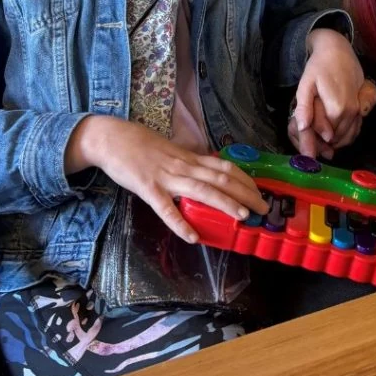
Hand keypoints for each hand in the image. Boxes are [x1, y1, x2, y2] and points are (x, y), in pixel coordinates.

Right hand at [65, 116, 267, 242]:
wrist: (112, 138)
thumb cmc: (140, 145)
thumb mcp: (170, 152)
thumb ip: (187, 164)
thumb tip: (205, 174)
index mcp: (189, 158)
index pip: (224, 166)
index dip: (244, 179)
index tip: (260, 191)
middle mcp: (184, 166)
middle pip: (221, 178)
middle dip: (245, 193)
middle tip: (263, 208)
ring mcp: (167, 177)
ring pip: (202, 190)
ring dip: (225, 203)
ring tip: (242, 217)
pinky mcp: (148, 188)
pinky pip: (166, 208)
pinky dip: (180, 223)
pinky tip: (193, 237)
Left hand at [288, 29, 375, 158]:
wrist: (338, 49)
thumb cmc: (319, 66)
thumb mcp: (306, 85)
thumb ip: (304, 108)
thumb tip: (302, 128)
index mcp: (337, 108)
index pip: (327, 136)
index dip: (315, 140)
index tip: (307, 137)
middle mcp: (352, 111)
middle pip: (338, 137)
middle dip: (325, 141)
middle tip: (311, 135)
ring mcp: (360, 109)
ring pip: (348, 135)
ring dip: (336, 140)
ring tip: (320, 133)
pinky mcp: (363, 105)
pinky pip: (356, 128)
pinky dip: (346, 134)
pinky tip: (334, 130)